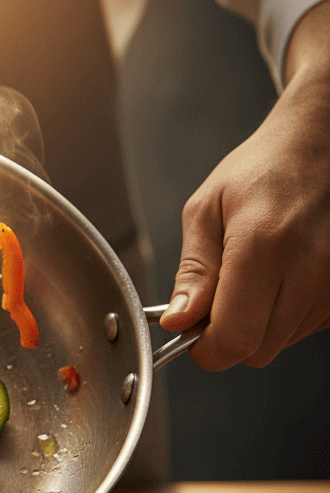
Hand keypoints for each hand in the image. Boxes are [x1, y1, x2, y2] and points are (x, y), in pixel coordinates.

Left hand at [160, 1, 329, 369]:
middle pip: (258, 350)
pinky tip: (283, 277)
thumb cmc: (263, 170)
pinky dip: (288, 314)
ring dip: (260, 323)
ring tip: (256, 276)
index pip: (234, 339)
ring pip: (283, 341)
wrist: (323, 142)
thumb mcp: (207, 211)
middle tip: (220, 299)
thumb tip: (177, 321)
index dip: (206, 349)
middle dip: (230, 336)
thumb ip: (193, 272)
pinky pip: (309, 326)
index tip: (192, 335)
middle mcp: (309, 267)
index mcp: (263, 246)